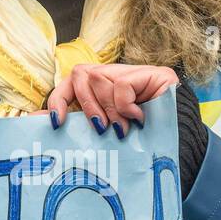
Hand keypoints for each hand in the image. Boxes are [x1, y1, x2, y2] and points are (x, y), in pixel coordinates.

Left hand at [45, 62, 179, 136]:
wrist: (182, 146)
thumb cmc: (143, 145)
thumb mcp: (105, 135)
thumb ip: (80, 125)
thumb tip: (38, 121)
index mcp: (102, 92)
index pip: (71, 83)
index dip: (58, 99)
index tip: (56, 121)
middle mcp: (115, 78)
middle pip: (80, 73)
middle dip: (84, 103)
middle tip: (99, 127)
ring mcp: (134, 74)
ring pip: (98, 77)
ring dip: (108, 109)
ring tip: (123, 128)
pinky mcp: (152, 73)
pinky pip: (119, 84)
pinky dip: (124, 106)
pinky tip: (138, 119)